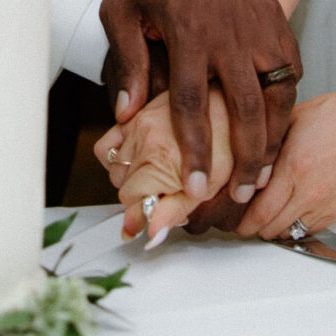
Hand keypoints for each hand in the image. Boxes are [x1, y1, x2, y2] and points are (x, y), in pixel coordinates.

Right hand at [95, 91, 234, 244]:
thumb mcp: (209, 187)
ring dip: (131, 179)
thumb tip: (153, 233)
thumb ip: (174, 211)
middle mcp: (143, 143)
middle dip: (142, 198)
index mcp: (161, 164)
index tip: (151, 223)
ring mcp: (136, 127)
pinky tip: (137, 161)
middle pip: (124, 190)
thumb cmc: (229, 141)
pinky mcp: (134, 116)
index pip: (134, 206)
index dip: (146, 217)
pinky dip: (116, 158)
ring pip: (116, 171)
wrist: (229, 102)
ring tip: (158, 176)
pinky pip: (107, 146)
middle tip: (167, 196)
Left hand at [100, 0, 298, 231]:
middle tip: (242, 194)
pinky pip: (290, 66)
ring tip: (267, 170)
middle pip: (246, 109)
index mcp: (187, 33)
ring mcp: (258, 25)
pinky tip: (281, 123)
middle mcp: (228, 34)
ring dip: (274, 136)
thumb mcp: (121, 10)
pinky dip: (289, 98)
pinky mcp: (276, 16)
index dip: (196, 151)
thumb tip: (128, 114)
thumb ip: (129, 63)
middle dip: (246, 159)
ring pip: (277, 92)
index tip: (195, 184)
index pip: (194, 105)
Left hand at [237, 83, 335, 238]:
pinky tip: (289, 213)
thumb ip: (267, 144)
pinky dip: (296, 226)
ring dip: (274, 228)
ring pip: (290, 232)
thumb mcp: (291, 121)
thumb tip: (243, 157)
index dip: (242, 221)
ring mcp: (327, 203)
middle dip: (253, 227)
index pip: (259, 211)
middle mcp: (310, 191)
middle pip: (271, 227)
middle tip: (243, 221)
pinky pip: (311, 229)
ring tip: (265, 217)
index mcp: (293, 168)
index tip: (233, 219)